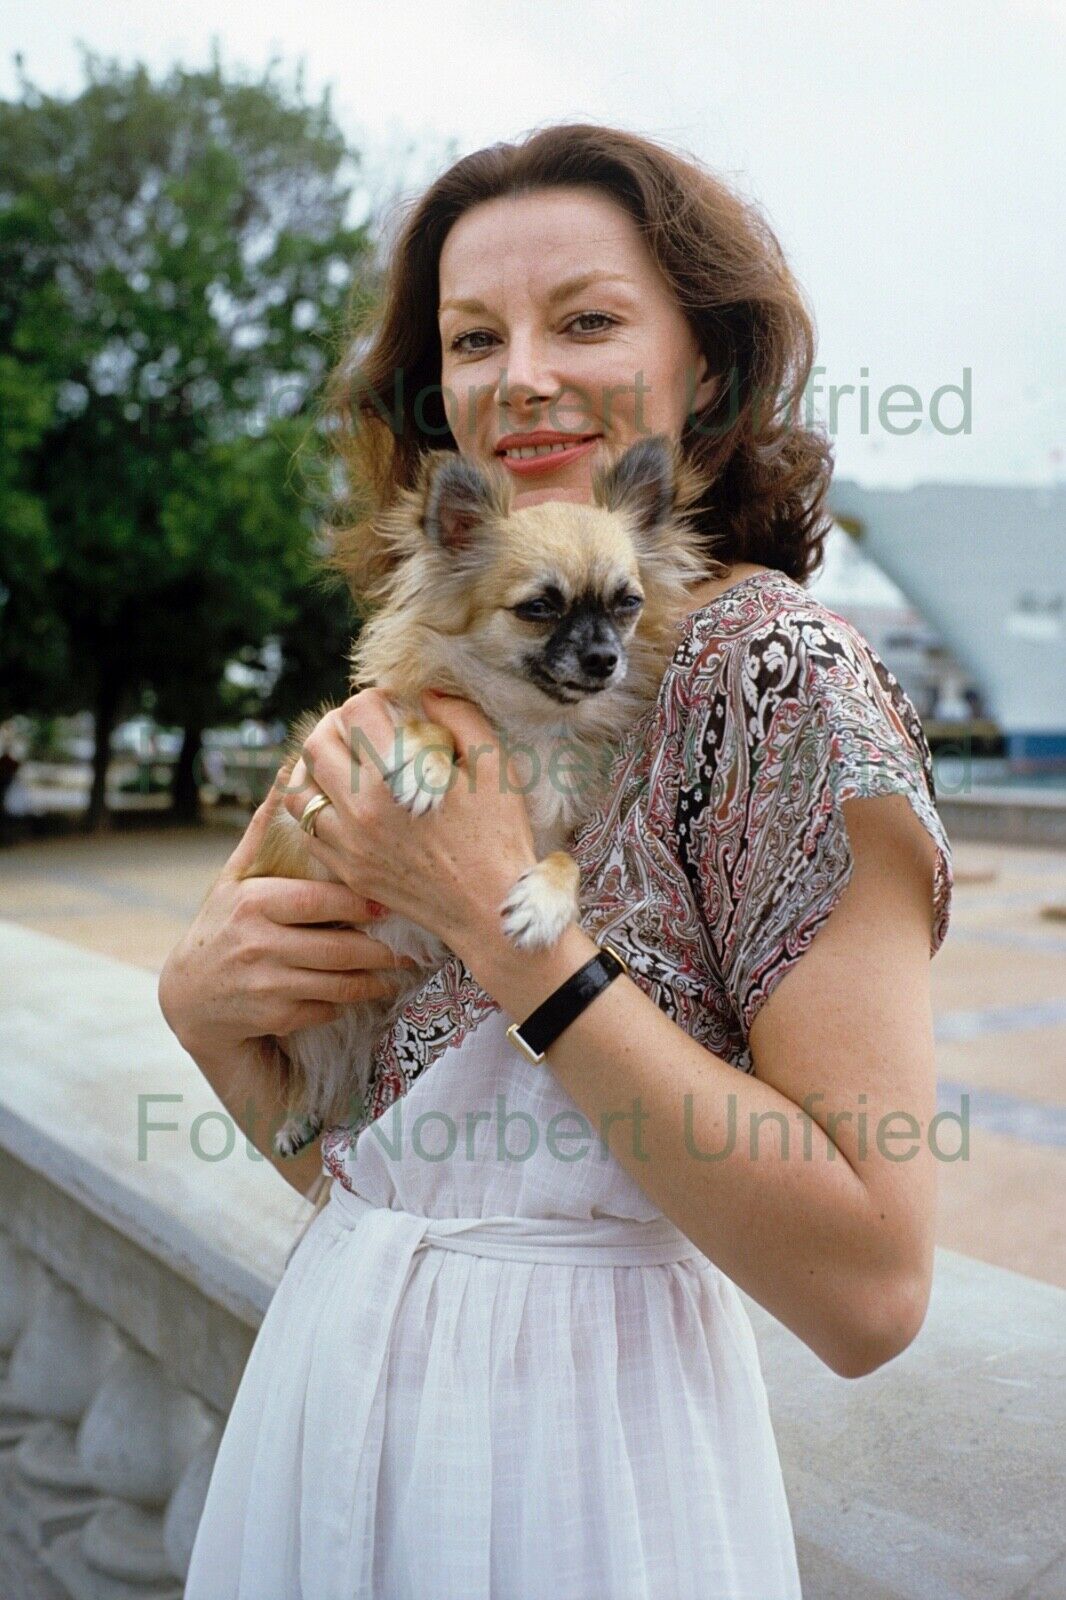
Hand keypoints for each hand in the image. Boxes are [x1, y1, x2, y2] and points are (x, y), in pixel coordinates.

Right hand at [157, 768, 416, 1059]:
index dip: (360, 903)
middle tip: (410, 945)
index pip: (320, 901)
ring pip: (338, 983)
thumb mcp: (234, 877)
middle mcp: (257, 943)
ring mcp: (265, 984)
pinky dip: (347, 1001)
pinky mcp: (273, 1017)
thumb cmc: (221, 924)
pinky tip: (365, 991)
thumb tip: (289, 770)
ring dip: (375, 980)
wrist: (188, 995)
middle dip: (380, 950)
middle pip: (338, 948)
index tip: (389, 902)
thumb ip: (264, 831)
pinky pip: (325, 1008)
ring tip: (400, 970)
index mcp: (254, 902)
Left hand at [279, 687, 538, 966]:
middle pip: (317, 742)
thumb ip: (460, 717)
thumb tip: (426, 695)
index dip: (376, 699)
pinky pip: (306, 828)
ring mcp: (347, 843)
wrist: (491, 909)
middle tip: (364, 727)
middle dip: (338, 724)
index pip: (356, 712)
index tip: (394, 707)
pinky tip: (343, 801)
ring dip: (317, 765)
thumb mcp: (495, 765)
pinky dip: (316, 806)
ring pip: (299, 787)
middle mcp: (361, 808)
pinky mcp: (346, 869)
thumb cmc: (499, 835)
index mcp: (396, 776)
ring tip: (343, 761)